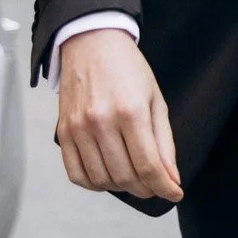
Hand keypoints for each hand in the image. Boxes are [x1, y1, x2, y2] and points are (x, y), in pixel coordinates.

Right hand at [55, 28, 181, 201]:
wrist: (92, 44)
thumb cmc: (129, 70)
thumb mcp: (156, 101)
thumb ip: (164, 143)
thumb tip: (172, 179)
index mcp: (130, 112)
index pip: (148, 166)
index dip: (164, 187)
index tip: (175, 194)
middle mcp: (101, 122)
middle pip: (125, 177)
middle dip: (146, 189)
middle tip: (156, 185)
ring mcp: (78, 128)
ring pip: (101, 180)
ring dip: (122, 187)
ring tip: (134, 177)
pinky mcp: (63, 132)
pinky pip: (76, 174)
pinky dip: (94, 183)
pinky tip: (108, 175)